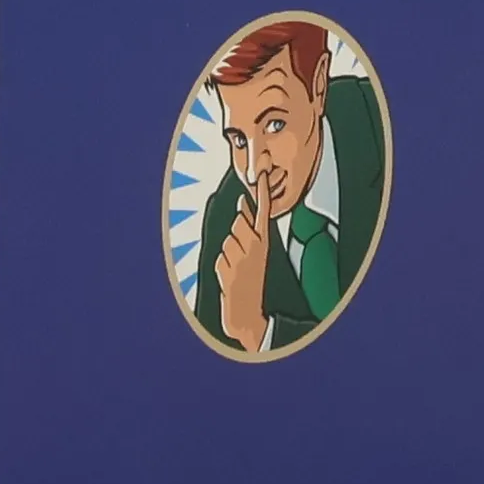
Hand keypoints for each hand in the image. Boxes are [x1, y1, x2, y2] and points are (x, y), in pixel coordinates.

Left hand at [215, 174, 274, 352]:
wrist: (246, 310)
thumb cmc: (251, 278)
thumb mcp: (257, 252)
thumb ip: (250, 227)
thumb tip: (242, 202)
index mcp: (265, 243)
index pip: (264, 212)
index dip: (262, 192)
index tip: (260, 173)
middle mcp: (255, 248)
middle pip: (238, 222)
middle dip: (237, 233)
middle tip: (243, 254)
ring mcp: (240, 257)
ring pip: (227, 239)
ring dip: (228, 251)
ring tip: (237, 267)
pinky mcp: (226, 266)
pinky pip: (218, 255)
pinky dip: (221, 264)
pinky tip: (230, 276)